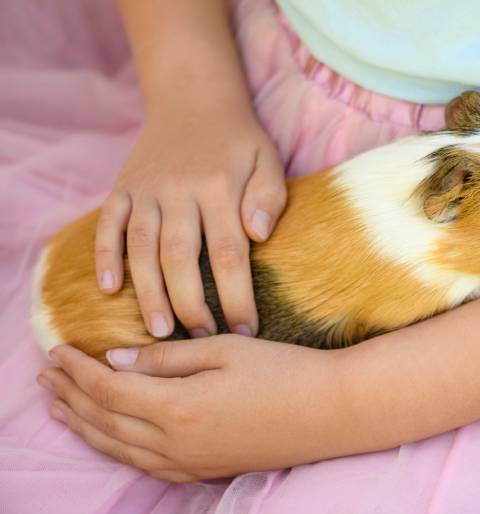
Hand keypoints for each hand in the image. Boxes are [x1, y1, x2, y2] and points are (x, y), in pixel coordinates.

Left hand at [37, 339, 342, 481]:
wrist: (331, 412)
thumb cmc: (283, 371)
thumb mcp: (225, 349)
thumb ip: (167, 358)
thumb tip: (117, 362)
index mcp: (177, 406)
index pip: (108, 388)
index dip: (77, 369)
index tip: (57, 348)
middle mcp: (175, 443)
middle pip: (104, 421)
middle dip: (69, 397)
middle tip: (44, 376)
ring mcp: (190, 462)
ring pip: (118, 448)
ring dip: (84, 426)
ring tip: (59, 409)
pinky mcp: (206, 470)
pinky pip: (144, 466)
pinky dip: (115, 450)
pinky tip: (110, 439)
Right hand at [95, 104, 285, 338]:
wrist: (194, 100)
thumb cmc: (240, 142)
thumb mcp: (268, 161)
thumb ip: (268, 198)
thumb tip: (259, 236)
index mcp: (221, 188)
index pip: (230, 254)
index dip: (237, 297)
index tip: (247, 331)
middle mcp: (180, 191)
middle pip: (182, 258)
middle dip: (191, 305)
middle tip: (201, 340)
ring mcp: (147, 189)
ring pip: (143, 248)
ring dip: (148, 292)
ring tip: (159, 332)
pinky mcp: (123, 187)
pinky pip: (108, 224)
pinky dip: (105, 255)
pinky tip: (108, 289)